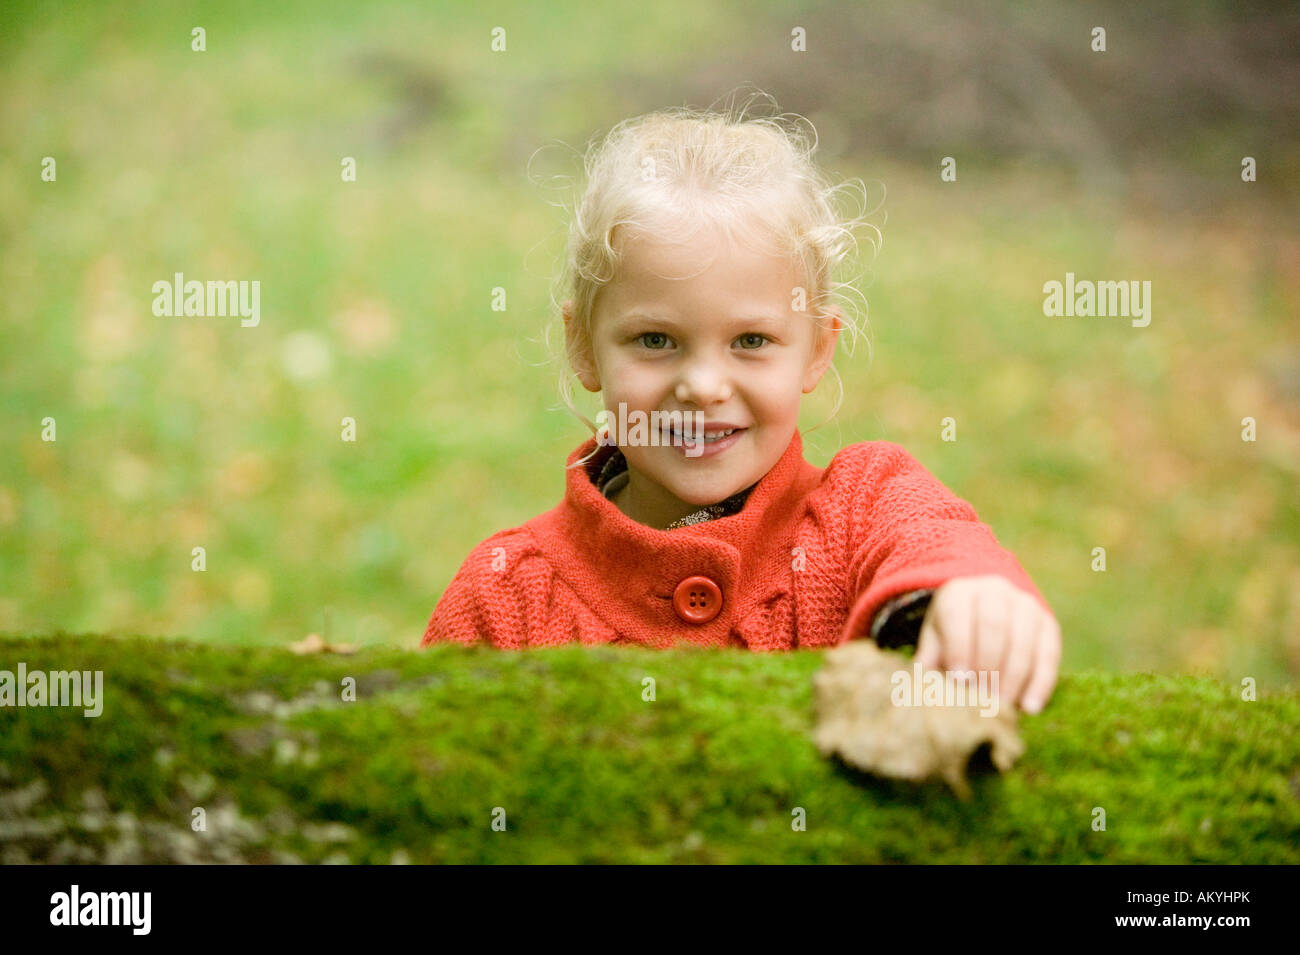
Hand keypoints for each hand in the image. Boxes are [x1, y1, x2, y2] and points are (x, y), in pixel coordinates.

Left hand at [914, 575, 1060, 713]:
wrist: (985, 611)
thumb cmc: (953, 632)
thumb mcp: (935, 639)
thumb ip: (929, 657)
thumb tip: (925, 683)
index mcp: (959, 592)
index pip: (957, 615)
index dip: (959, 648)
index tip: (960, 681)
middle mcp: (994, 590)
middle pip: (994, 625)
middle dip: (989, 665)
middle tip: (983, 698)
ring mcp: (1025, 604)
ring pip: (1024, 639)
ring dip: (1014, 677)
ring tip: (1003, 707)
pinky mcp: (1048, 622)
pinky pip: (1049, 652)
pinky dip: (1041, 681)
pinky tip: (1030, 707)